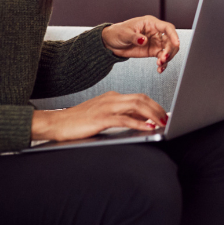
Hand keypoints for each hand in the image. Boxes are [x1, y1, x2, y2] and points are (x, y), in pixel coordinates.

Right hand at [31, 91, 167, 140]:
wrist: (55, 123)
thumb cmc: (78, 122)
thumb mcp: (104, 116)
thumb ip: (122, 116)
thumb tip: (144, 122)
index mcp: (112, 97)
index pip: (139, 97)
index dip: (155, 105)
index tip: (165, 114)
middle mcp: (111, 98)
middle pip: (141, 99)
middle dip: (157, 108)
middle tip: (168, 119)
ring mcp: (106, 107)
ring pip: (136, 105)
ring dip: (152, 114)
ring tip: (162, 122)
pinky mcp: (100, 118)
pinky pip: (124, 119)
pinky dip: (139, 123)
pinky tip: (147, 127)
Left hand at [102, 16, 179, 72]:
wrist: (111, 43)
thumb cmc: (117, 32)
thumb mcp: (124, 33)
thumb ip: (135, 37)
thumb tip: (144, 40)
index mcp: (150, 24)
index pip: (167, 28)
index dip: (173, 35)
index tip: (176, 43)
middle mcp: (155, 32)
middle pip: (170, 40)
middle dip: (170, 50)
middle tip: (163, 58)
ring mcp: (155, 42)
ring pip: (168, 50)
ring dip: (167, 58)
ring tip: (160, 64)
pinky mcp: (153, 51)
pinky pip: (162, 57)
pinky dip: (163, 64)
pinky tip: (160, 69)